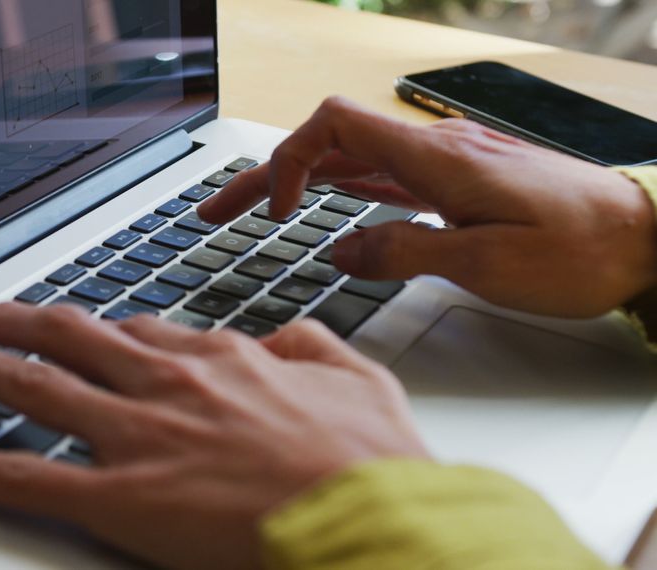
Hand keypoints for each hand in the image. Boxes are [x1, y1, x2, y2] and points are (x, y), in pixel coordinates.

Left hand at [0, 304, 426, 569]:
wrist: (372, 521)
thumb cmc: (371, 462)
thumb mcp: (359, 379)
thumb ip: (314, 347)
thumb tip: (286, 339)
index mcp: (220, 359)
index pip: (136, 334)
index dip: (91, 333)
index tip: (67, 333)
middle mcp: (165, 383)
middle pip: (65, 338)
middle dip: (9, 323)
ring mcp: (136, 436)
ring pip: (31, 386)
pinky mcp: (117, 497)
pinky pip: (21, 474)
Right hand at [198, 96, 656, 317]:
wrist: (650, 238)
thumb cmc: (581, 249)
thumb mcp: (486, 262)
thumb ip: (405, 252)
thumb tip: (342, 253)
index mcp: (433, 158)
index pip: (333, 126)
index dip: (289, 161)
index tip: (280, 213)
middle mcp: (433, 151)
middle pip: (328, 144)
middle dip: (266, 177)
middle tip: (216, 213)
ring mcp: (445, 166)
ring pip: (351, 163)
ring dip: (297, 187)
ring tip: (253, 217)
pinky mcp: (459, 184)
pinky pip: (384, 179)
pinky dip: (341, 195)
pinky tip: (324, 215)